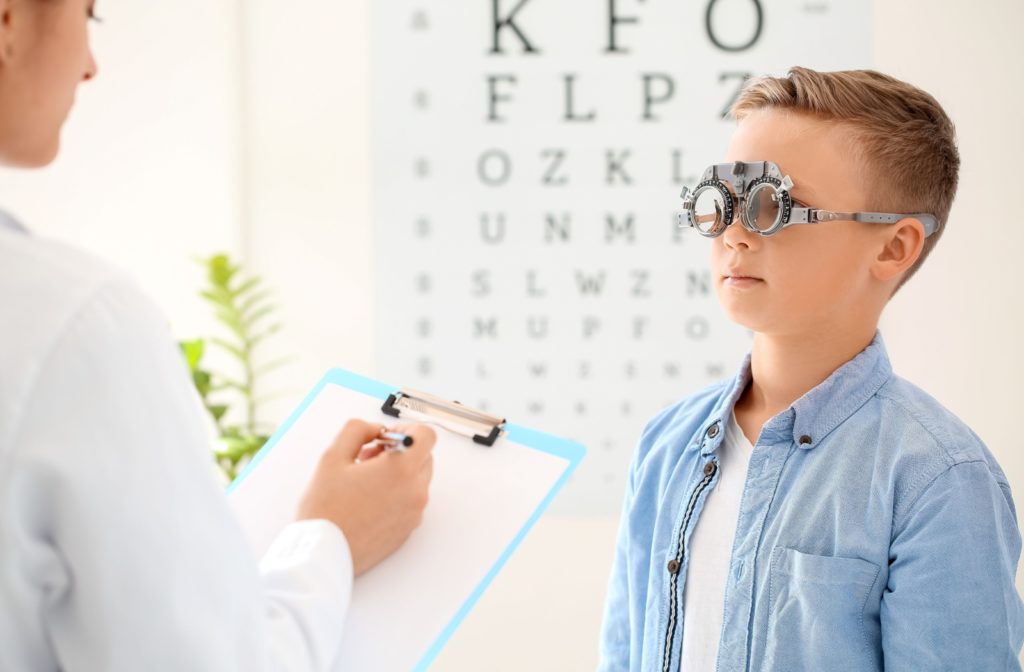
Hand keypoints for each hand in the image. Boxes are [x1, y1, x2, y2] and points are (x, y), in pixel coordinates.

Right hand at [296, 419, 435, 575]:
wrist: (322, 554)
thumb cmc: (325, 511)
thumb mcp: (333, 456)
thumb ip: (358, 430)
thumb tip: (375, 428)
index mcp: (402, 471)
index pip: (426, 436)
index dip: (407, 429)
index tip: (388, 436)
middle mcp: (415, 492)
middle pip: (423, 456)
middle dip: (400, 451)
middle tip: (369, 457)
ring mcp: (414, 513)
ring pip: (417, 480)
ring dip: (398, 473)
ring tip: (365, 480)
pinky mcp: (408, 530)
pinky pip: (411, 502)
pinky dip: (397, 494)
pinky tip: (369, 499)